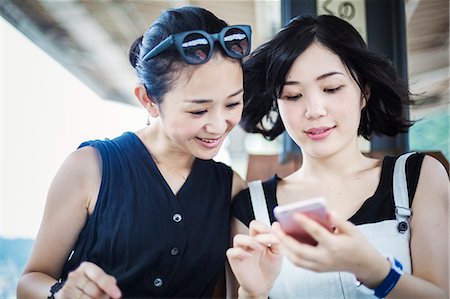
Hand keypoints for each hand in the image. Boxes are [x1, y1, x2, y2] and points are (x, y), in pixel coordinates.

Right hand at [57, 262, 121, 298]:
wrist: (66, 290)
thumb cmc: (88, 284)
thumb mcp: (97, 278)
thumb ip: (106, 280)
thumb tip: (113, 283)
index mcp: (86, 267)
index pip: (99, 276)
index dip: (109, 287)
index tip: (118, 295)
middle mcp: (74, 275)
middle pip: (95, 292)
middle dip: (103, 297)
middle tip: (104, 298)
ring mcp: (67, 287)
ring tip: (94, 298)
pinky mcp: (62, 297)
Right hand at [227, 220, 281, 297]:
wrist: (264, 286)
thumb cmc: (269, 270)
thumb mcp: (278, 254)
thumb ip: (277, 240)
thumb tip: (275, 225)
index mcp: (259, 240)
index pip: (256, 225)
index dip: (262, 226)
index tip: (270, 233)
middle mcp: (249, 243)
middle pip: (247, 227)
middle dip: (258, 230)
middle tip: (266, 240)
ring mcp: (242, 251)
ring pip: (238, 238)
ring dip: (249, 241)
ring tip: (259, 249)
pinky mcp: (236, 261)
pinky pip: (231, 252)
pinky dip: (239, 252)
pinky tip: (248, 257)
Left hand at [272, 211, 389, 285]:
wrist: (364, 264)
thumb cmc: (357, 244)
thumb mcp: (353, 230)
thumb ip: (339, 221)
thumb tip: (327, 211)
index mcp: (334, 246)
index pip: (317, 233)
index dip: (305, 222)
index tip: (294, 213)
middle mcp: (325, 258)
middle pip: (299, 250)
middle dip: (284, 238)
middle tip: (275, 225)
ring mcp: (320, 266)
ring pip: (296, 259)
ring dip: (283, 246)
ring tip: (276, 233)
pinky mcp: (317, 269)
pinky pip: (299, 263)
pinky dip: (289, 253)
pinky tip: (284, 242)